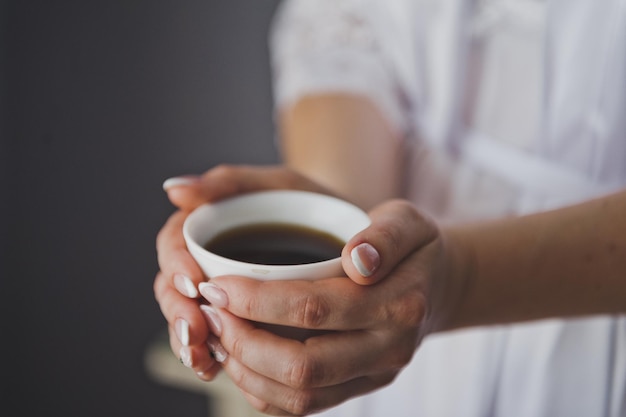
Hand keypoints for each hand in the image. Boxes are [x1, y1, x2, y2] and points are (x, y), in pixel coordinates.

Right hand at [154, 165, 337, 378]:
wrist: (350, 235)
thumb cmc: (311, 203)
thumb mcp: (277, 185)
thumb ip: (229, 181)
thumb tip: (172, 190)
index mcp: (208, 224)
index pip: (173, 243)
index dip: (175, 265)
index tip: (194, 283)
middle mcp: (209, 260)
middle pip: (173, 287)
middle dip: (179, 312)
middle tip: (195, 332)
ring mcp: (223, 292)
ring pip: (190, 318)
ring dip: (190, 340)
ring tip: (202, 358)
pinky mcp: (241, 319)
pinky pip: (217, 341)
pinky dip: (212, 355)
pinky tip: (216, 369)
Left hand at [199, 200, 464, 414]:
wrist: (436, 285)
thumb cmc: (412, 246)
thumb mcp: (407, 220)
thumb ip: (385, 233)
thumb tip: (356, 259)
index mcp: (399, 303)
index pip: (315, 308)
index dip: (257, 300)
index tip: (217, 283)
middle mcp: (389, 348)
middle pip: (304, 364)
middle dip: (243, 342)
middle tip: (210, 311)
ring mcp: (374, 375)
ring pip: (301, 394)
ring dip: (247, 370)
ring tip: (217, 334)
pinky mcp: (359, 388)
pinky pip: (305, 405)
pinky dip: (262, 389)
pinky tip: (240, 358)